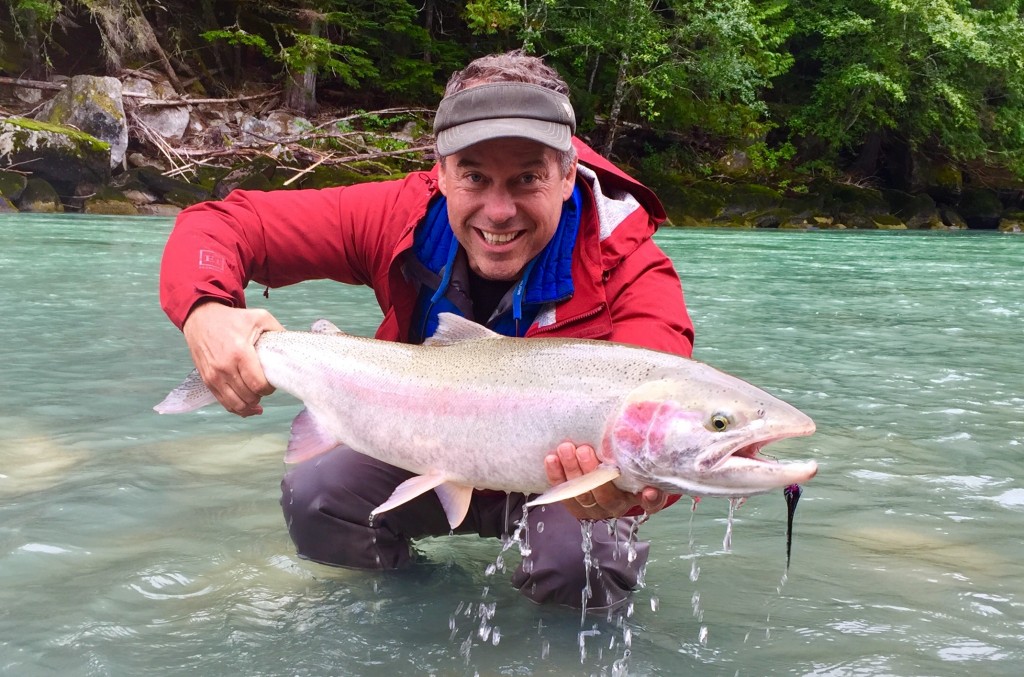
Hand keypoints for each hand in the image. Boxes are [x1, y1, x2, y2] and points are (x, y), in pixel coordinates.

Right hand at [182, 302, 284, 416]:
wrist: (201, 318)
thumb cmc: (231, 319)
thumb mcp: (259, 317)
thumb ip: (278, 331)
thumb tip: (291, 345)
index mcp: (240, 353)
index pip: (258, 385)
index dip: (269, 389)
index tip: (272, 383)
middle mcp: (225, 368)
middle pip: (248, 397)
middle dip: (260, 396)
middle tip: (264, 388)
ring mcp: (214, 376)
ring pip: (235, 404)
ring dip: (249, 405)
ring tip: (257, 399)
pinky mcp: (207, 380)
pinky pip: (223, 402)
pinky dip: (236, 408)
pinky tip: (246, 407)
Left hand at [543, 442, 668, 519]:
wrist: (608, 468)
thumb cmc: (628, 467)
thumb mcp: (642, 468)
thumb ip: (651, 472)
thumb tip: (654, 486)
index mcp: (635, 499)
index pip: (643, 503)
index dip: (648, 500)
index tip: (649, 491)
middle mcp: (613, 507)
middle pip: (602, 495)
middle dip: (591, 472)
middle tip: (584, 450)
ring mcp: (591, 507)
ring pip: (579, 493)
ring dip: (570, 471)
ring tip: (566, 449)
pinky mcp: (573, 502)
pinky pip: (562, 491)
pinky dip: (555, 476)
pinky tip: (551, 459)